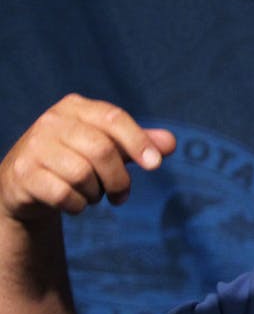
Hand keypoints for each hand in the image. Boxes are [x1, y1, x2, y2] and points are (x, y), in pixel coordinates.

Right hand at [0, 94, 176, 219]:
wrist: (27, 183)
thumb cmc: (77, 159)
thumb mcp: (109, 147)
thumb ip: (139, 143)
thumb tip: (171, 143)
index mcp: (76, 108)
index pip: (113, 117)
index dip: (138, 141)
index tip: (155, 165)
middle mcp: (52, 121)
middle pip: (102, 150)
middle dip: (119, 179)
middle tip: (121, 196)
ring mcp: (34, 146)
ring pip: (82, 174)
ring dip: (96, 193)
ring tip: (91, 194)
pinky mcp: (23, 173)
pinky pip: (64, 194)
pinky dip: (77, 205)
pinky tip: (75, 203)